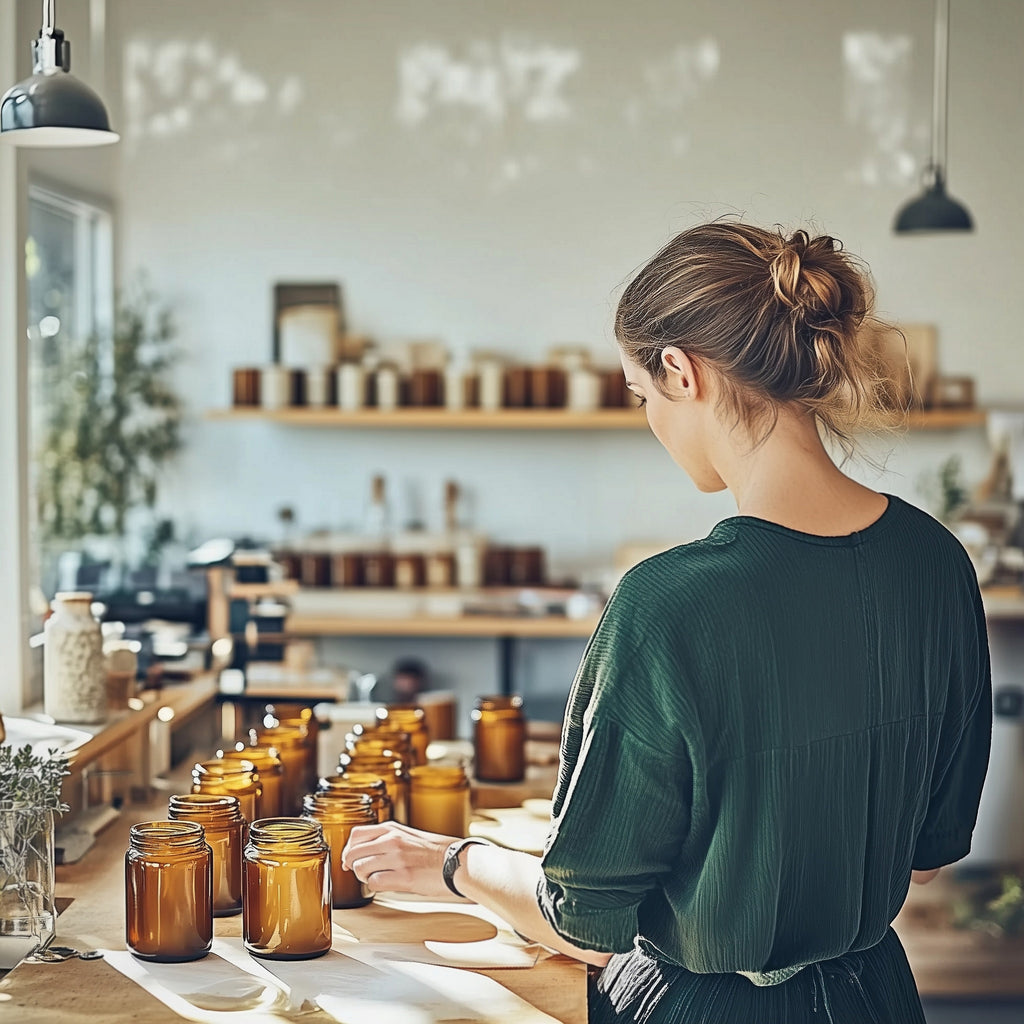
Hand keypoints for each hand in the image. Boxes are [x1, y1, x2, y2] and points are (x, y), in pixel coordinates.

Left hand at [341, 821, 457, 898]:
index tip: (350, 859)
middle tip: (360, 873)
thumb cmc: (436, 851)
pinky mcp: (403, 876)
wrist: (457, 861)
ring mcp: (396, 858)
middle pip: (353, 853)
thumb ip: (387, 839)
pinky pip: (374, 883)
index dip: (349, 850)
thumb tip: (365, 852)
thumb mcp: (408, 835)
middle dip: (353, 865)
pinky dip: (375, 887)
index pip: (356, 835)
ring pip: (360, 869)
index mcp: (392, 828)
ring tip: (377, 878)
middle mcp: (391, 840)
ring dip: (364, 877)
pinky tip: (386, 885)